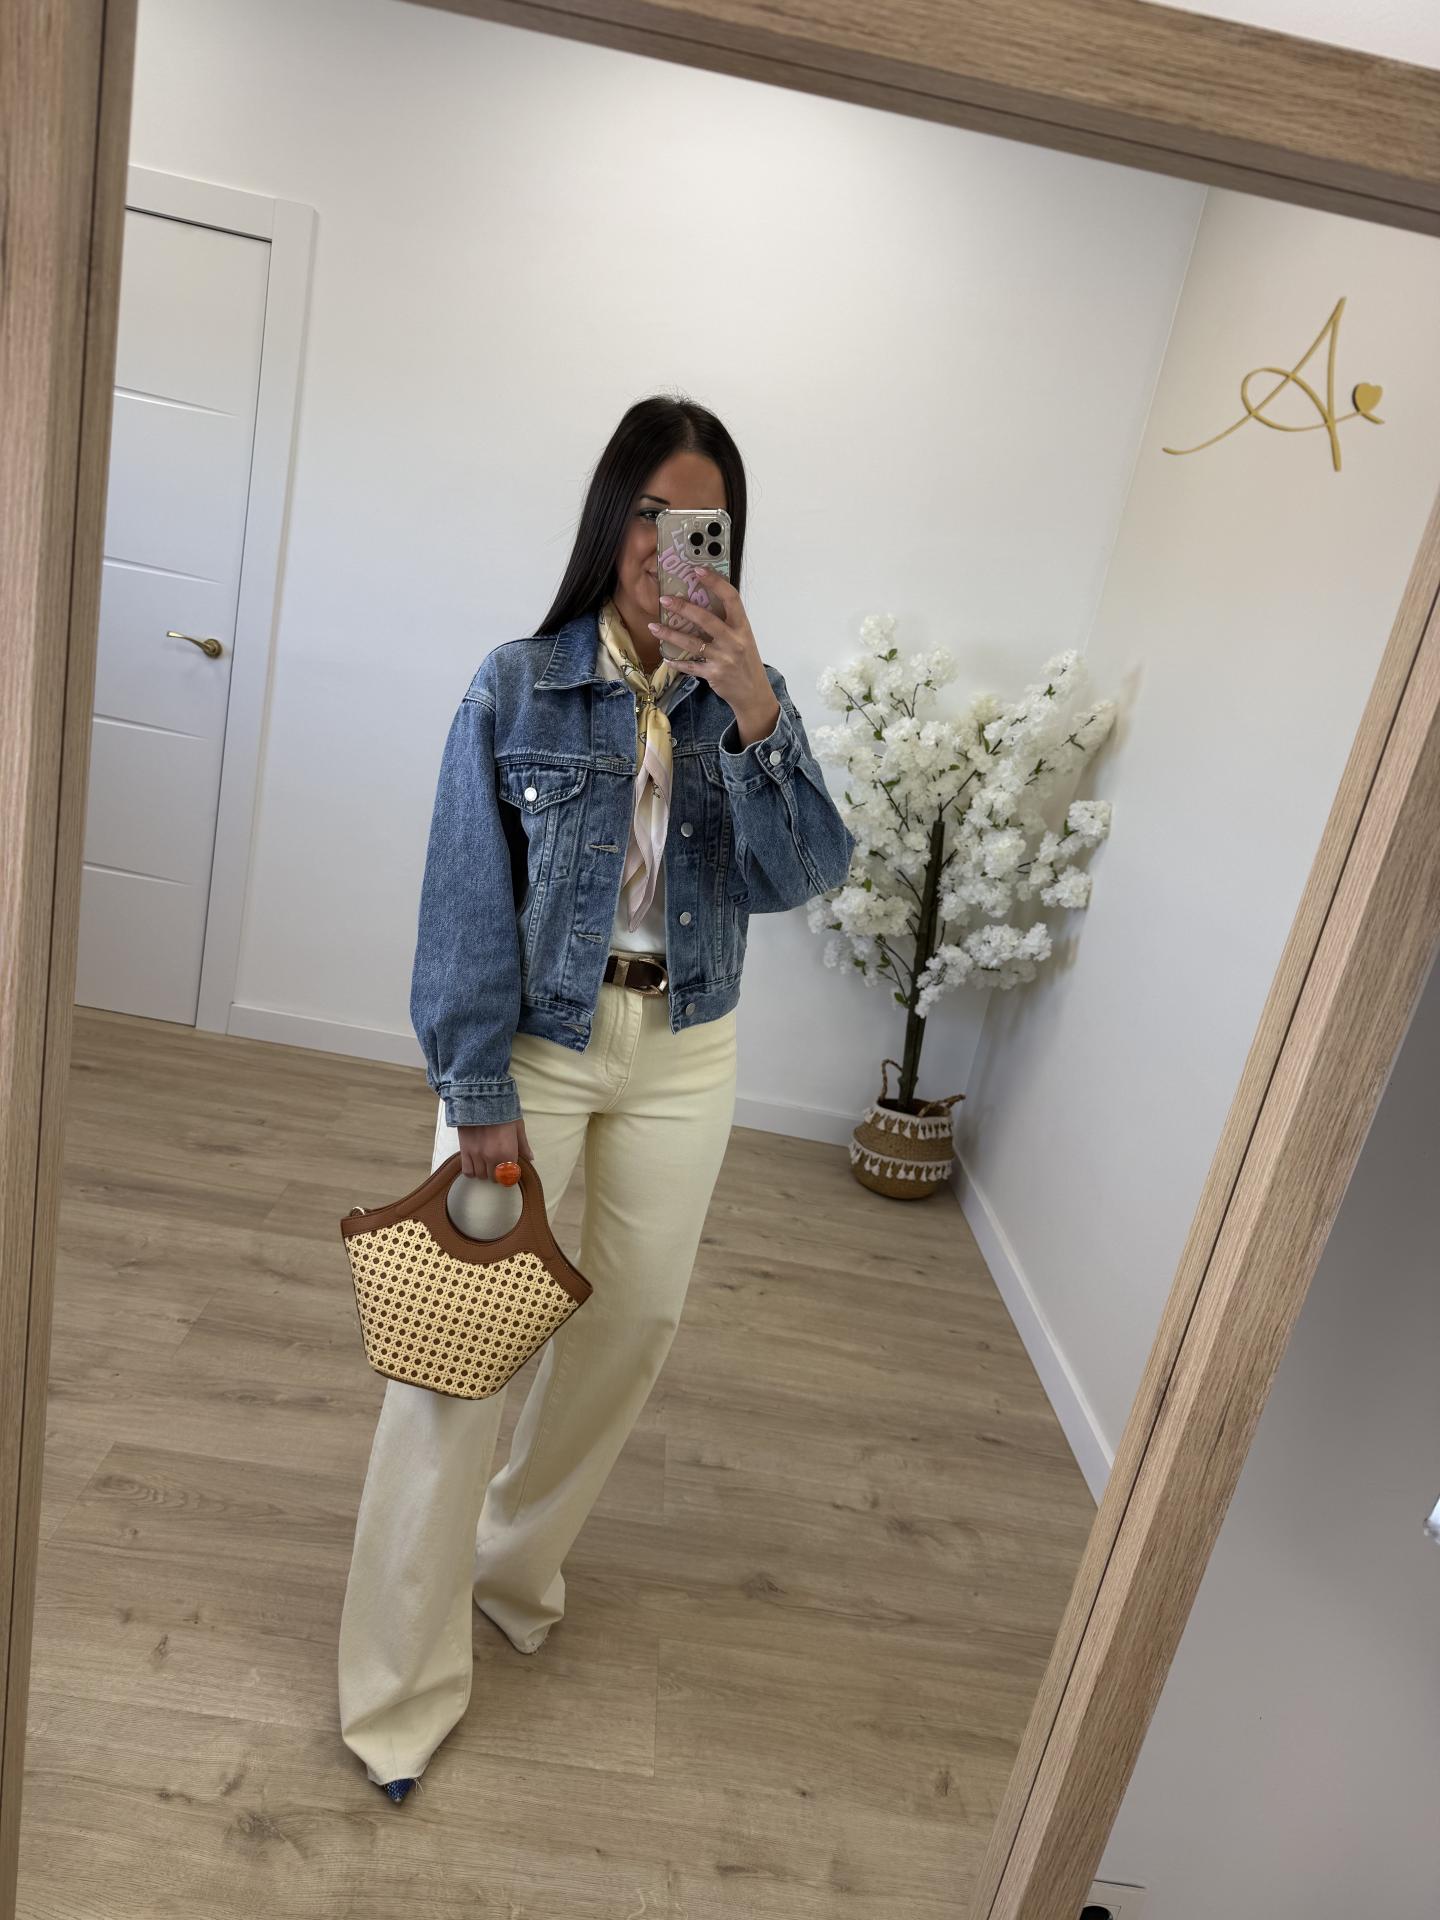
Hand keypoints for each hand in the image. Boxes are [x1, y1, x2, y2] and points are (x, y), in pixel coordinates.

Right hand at [456, 1115, 534, 1179]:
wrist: (481, 1098)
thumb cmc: (503, 1111)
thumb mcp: (518, 1127)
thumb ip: (523, 1145)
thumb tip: (530, 1159)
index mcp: (508, 1153)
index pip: (510, 1177)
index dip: (510, 1175)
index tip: (510, 1170)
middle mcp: (492, 1158)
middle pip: (494, 1178)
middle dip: (498, 1173)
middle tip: (498, 1164)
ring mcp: (477, 1156)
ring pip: (481, 1176)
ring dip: (485, 1172)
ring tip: (486, 1163)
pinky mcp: (464, 1151)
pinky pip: (467, 1171)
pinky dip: (472, 1171)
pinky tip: (475, 1164)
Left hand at [649, 568, 776, 728]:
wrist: (754, 693)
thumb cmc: (746, 661)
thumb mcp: (743, 638)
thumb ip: (727, 623)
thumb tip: (701, 603)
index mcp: (743, 626)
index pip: (731, 598)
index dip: (715, 582)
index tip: (698, 570)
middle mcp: (734, 640)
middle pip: (706, 619)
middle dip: (683, 608)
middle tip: (664, 599)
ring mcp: (723, 658)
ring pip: (692, 643)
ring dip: (670, 634)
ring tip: (653, 626)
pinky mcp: (714, 674)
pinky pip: (690, 666)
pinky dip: (677, 662)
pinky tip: (666, 657)